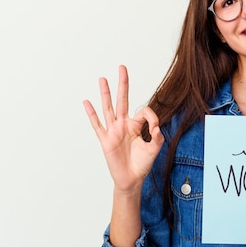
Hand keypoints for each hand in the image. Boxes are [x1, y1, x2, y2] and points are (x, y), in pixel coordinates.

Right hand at [83, 65, 163, 192]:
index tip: (155, 129)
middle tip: (122, 67)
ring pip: (108, 108)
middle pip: (123, 100)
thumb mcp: (154, 150)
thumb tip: (156, 128)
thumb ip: (157, 138)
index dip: (151, 117)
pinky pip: (97, 125)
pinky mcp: (105, 140)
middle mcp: (124, 125)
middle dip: (123, 84)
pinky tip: (87, 102)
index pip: (143, 111)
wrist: (131, 179)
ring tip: (103, 79)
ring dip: (106, 94)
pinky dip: (91, 114)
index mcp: (136, 125)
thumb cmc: (142, 164)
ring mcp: (113, 131)